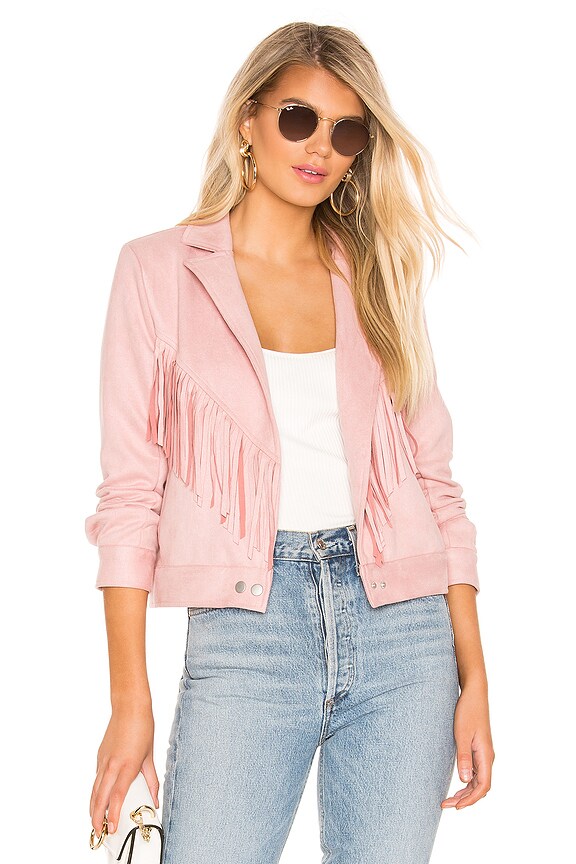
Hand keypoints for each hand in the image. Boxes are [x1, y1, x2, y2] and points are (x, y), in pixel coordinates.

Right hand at [90, 702, 158, 837]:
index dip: (113, 814)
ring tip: (95, 822)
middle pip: (100, 797)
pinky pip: (96, 778)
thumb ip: (151, 780)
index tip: (112, 828)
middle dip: (97, 817)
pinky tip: (98, 800)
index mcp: (127, 765)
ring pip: (95, 789)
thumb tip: (154, 800)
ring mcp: (104, 760)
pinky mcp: (100, 756)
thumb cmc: (142, 728)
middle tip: (99, 832)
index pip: (117, 796)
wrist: (129, 707)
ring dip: (93, 807)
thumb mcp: (150, 756)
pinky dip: (95, 792)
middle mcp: (112, 765)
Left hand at [441, 684, 494, 809]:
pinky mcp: (479, 749)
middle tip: (446, 805)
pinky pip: (476, 771)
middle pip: (480, 787)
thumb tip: (464, 781)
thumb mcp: (462, 734)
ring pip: (478, 780)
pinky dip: (467, 781)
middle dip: (465, 799)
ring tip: (450, 799)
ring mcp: (484, 753)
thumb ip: (463, 757)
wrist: (474, 694)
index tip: (456, 807)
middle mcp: (487, 757)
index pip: (483, 786)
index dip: (471, 800)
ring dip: (466, 792)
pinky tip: (458, 784)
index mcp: (486, 755)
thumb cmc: (467, 711)